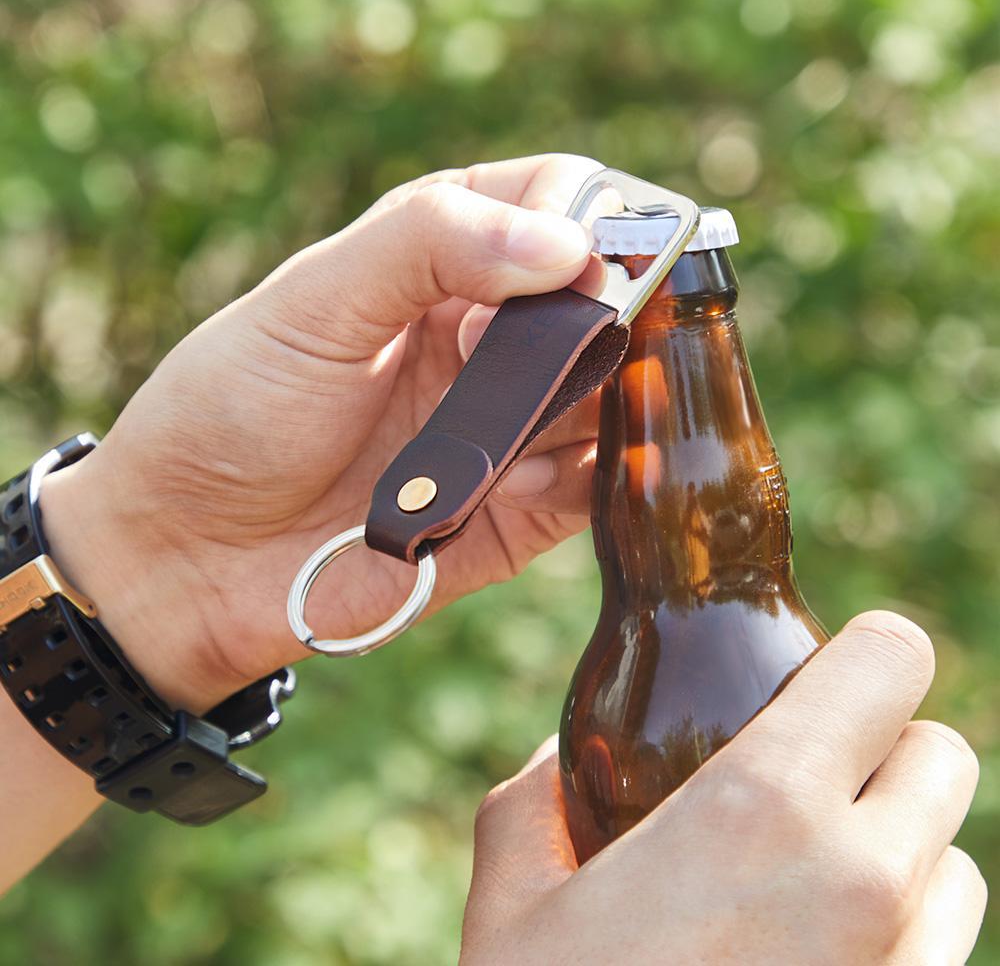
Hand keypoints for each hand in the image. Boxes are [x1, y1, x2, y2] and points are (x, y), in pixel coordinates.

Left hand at [40, 154, 607, 710]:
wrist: (191, 559)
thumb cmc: (232, 413)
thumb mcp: (310, 305)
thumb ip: (427, 246)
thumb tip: (566, 242)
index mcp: (442, 261)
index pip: (558, 201)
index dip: (583, 222)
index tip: (561, 269)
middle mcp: (491, 338)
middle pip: (607, 302)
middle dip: (598, 326)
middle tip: (534, 364)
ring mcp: (509, 426)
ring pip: (613, 396)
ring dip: (585, 411)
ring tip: (508, 440)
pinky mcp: (518, 511)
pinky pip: (594, 489)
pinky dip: (579, 485)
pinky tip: (510, 491)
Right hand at [462, 612, 985, 964]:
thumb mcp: (515, 903)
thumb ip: (533, 805)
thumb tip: (556, 766)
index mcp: (764, 805)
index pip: (893, 661)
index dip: (869, 647)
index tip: (833, 660)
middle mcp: (864, 879)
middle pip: (941, 752)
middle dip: (885, 745)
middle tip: (810, 770)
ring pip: (958, 858)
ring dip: (902, 845)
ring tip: (815, 874)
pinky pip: (951, 951)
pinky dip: (906, 929)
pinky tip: (823, 955)